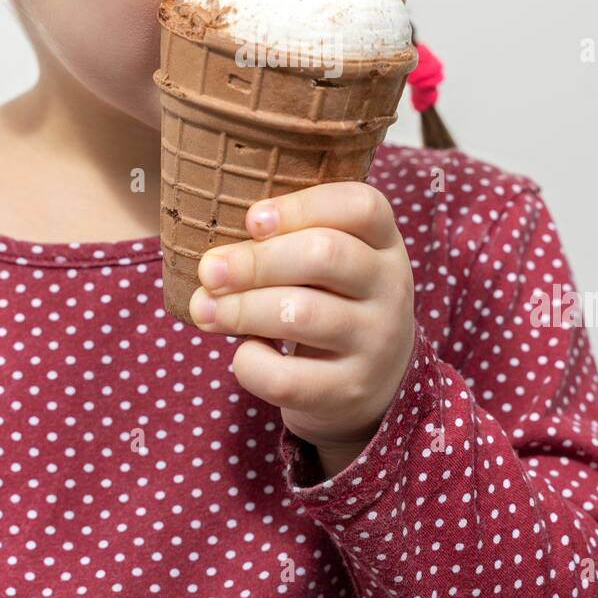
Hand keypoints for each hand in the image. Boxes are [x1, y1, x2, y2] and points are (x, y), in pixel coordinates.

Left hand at [187, 182, 416, 472]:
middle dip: (254, 261)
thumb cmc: (332, 303)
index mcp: (384, 242)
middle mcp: (391, 287)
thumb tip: (215, 261)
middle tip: (210, 270)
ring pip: (302, 314)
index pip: (361, 205)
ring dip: (240, 309)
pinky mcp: (350, 391)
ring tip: (206, 309)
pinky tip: (245, 353)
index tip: (252, 220)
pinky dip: (250, 363)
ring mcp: (376, 342)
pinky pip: (287, 378)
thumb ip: (289, 243)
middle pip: (324, 254)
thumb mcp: (332, 265)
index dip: (301, 206)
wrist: (373, 385)